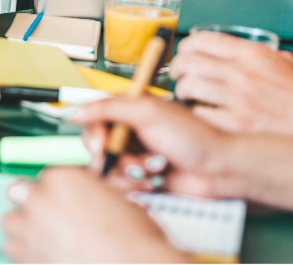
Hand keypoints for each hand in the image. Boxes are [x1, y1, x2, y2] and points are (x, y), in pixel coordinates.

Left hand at [2, 167, 183, 263]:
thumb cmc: (131, 236)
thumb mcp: (115, 196)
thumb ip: (90, 188)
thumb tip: (86, 190)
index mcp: (61, 178)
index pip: (45, 171)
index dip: (54, 184)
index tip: (62, 193)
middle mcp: (39, 201)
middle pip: (16, 191)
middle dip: (29, 199)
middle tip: (48, 210)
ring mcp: (29, 234)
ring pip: (9, 222)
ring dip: (22, 226)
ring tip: (43, 235)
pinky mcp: (26, 261)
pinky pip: (13, 253)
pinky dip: (25, 253)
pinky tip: (44, 255)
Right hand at [72, 96, 238, 198]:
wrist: (216, 169)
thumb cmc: (192, 136)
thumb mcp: (148, 112)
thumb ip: (109, 108)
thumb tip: (75, 111)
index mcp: (129, 108)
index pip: (93, 118)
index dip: (94, 134)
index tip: (102, 145)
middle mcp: (129, 130)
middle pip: (97, 146)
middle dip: (114, 158)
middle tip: (133, 162)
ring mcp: (134, 154)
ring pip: (107, 168)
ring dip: (129, 172)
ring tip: (153, 168)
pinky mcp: (139, 177)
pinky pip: (119, 185)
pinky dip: (135, 184)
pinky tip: (155, 179)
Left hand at [170, 32, 292, 135]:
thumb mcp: (284, 62)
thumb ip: (255, 56)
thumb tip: (230, 54)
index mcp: (253, 54)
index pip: (202, 39)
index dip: (186, 46)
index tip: (184, 53)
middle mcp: (242, 73)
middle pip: (188, 60)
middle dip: (177, 69)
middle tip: (179, 76)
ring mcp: (238, 99)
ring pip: (188, 86)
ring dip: (182, 93)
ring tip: (189, 98)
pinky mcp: (236, 125)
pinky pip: (199, 116)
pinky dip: (195, 117)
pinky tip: (201, 119)